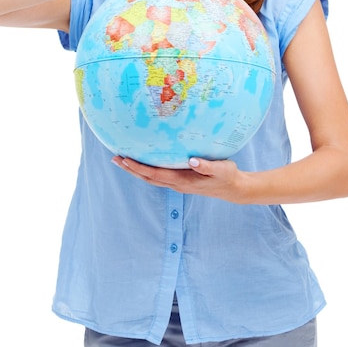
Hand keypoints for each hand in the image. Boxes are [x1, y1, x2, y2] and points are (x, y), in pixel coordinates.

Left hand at [111, 155, 249, 203]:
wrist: (232, 188)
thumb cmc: (227, 176)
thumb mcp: (221, 169)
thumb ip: (207, 166)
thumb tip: (191, 161)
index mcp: (183, 181)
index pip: (155, 174)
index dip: (139, 168)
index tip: (125, 160)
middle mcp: (177, 184)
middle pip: (148, 178)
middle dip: (131, 169)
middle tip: (115, 158)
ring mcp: (178, 184)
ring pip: (151, 179)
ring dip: (136, 171)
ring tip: (122, 160)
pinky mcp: (180, 181)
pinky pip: (158, 177)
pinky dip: (146, 171)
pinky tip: (142, 163)